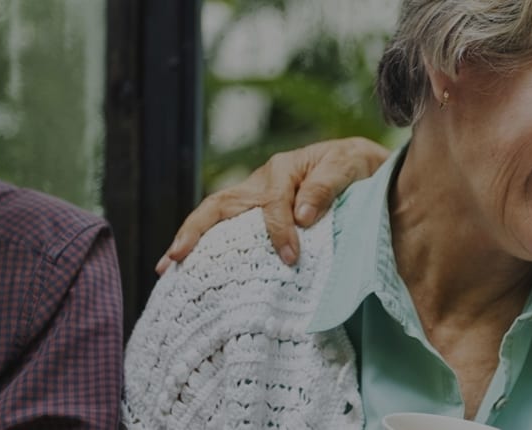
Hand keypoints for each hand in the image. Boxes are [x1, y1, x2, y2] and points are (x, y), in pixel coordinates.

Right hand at [158, 137, 389, 271]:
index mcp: (283, 170)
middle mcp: (261, 182)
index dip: (278, 231)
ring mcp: (255, 198)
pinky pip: (227, 229)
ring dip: (190, 240)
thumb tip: (302, 216)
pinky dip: (207, 246)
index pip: (272, 203)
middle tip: (175, 258)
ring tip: (167, 267)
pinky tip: (191, 270)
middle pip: (219, 205)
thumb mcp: (349, 166)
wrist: (365, 168)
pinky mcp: (257, 214)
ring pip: (215, 216)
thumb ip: (327, 186)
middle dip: (195, 231)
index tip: (291, 257)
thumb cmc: (358, 167)